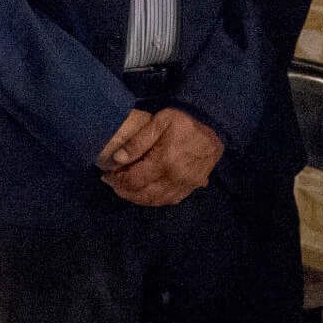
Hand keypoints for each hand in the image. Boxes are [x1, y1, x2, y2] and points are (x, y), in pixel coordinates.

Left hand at [101, 107, 222, 206]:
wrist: (215, 126)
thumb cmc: (184, 121)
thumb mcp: (160, 122)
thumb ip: (138, 141)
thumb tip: (117, 159)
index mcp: (165, 162)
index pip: (134, 180)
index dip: (117, 180)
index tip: (107, 175)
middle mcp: (175, 179)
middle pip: (143, 195)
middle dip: (124, 192)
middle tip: (113, 184)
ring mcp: (185, 186)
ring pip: (156, 201)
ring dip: (137, 199)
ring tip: (125, 189)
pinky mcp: (191, 187)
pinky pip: (169, 201)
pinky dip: (154, 200)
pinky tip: (145, 193)